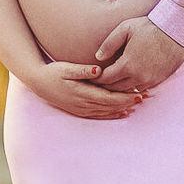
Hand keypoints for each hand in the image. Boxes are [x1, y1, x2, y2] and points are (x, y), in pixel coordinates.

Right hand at [27, 60, 144, 119]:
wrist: (38, 83)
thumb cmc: (54, 72)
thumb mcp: (67, 68)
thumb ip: (83, 70)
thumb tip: (99, 70)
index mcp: (82, 93)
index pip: (108, 98)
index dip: (125, 97)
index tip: (139, 94)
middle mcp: (83, 104)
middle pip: (110, 106)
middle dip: (128, 103)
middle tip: (145, 98)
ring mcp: (81, 109)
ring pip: (106, 112)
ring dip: (123, 109)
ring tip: (138, 105)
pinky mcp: (79, 111)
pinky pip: (99, 115)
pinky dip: (112, 115)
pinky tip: (122, 113)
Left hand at [93, 16, 183, 92]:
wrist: (176, 31)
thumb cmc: (150, 27)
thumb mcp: (125, 29)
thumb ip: (109, 44)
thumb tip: (98, 57)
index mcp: (127, 65)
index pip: (106, 79)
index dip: (97, 79)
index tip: (92, 77)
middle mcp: (138, 77)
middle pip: (115, 89)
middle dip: (106, 86)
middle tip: (99, 82)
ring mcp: (150, 80)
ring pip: (128, 91)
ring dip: (120, 88)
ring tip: (113, 82)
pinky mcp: (158, 80)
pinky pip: (141, 89)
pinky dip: (133, 87)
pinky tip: (129, 81)